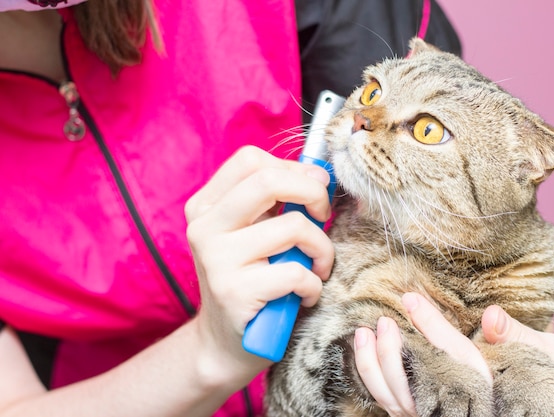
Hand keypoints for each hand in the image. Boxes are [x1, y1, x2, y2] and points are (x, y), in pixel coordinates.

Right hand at [185, 146, 334, 384]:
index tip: (313, 189)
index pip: (250, 159)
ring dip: (322, 249)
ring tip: (318, 267)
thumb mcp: (251, 235)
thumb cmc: (250, 281)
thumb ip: (274, 203)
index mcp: (205, 205)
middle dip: (313, 193)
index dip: (293, 169)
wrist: (226, 343)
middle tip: (323, 216)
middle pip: (269, 180)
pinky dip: (314, 284)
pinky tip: (305, 295)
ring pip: (294, 227)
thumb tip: (319, 174)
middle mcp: (204, 227)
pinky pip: (296, 272)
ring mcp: (216, 259)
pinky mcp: (234, 291)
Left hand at [353, 293, 553, 416]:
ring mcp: (433, 414)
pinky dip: (370, 376)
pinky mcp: (419, 415)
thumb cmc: (540, 376)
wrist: (530, 406)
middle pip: (412, 383)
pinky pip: (387, 401)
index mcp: (485, 385)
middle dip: (392, 350)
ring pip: (393, 396)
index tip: (408, 297)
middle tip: (383, 321)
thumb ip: (518, 335)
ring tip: (363, 332)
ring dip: (372, 362)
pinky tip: (363, 348)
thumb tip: (491, 317)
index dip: (428, 322)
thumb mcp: (547, 354)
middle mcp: (456, 405)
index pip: (450, 352)